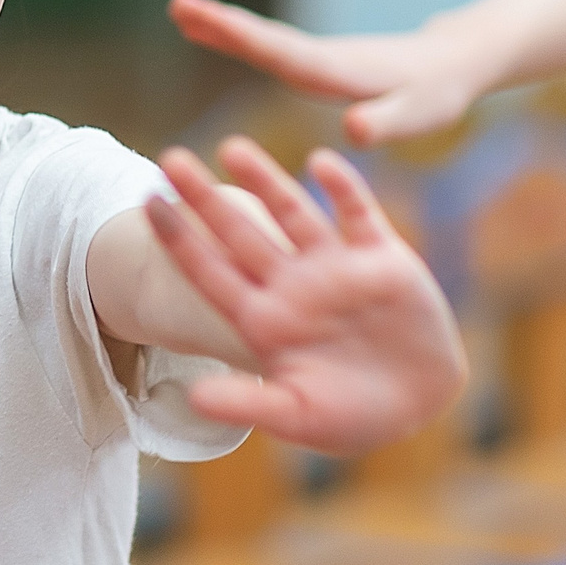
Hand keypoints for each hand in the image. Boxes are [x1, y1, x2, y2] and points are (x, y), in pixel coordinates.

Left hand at [146, 136, 464, 455]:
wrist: (419, 407)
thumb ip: (247, 402)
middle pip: (239, 232)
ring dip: (265, 181)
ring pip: (292, 213)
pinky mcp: (384, 261)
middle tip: (170, 156)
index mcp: (263, 319)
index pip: (209, 271)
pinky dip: (343, 189)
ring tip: (232, 147)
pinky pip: (358, 216)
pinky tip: (321, 161)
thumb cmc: (350, 417)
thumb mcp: (296, 416)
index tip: (146, 203)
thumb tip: (193, 399)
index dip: (178, 239)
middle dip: (205, 197)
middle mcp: (292, 285)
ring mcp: (336, 269)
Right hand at [168, 0, 491, 146]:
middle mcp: (322, 56)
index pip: (286, 54)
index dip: (246, 39)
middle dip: (222, 24)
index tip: (209, 20)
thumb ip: (386, 122)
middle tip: (178, 5)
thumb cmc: (437, 94)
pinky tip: (211, 31)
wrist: (454, 61)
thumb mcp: (419, 115)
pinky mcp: (315, 59)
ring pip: (262, 39)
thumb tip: (354, 130)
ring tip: (179, 11)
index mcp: (340, 71)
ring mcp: (316, 55)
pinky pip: (267, 46)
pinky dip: (235, 35)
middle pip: (265, 40)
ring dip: (221, 25)